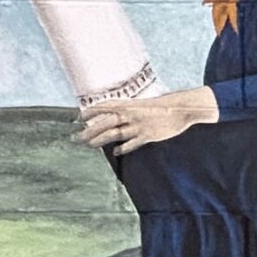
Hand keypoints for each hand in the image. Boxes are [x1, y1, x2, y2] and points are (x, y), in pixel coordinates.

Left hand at [81, 87, 218, 156]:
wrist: (180, 108)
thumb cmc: (160, 107)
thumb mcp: (141, 105)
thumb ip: (127, 110)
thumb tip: (113, 116)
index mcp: (129, 104)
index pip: (105, 106)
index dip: (91, 111)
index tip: (79, 116)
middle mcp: (130, 114)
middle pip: (105, 123)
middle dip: (89, 130)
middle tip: (76, 138)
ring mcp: (138, 125)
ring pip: (114, 133)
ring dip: (100, 139)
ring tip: (90, 145)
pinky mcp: (147, 135)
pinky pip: (132, 143)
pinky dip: (122, 148)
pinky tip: (115, 152)